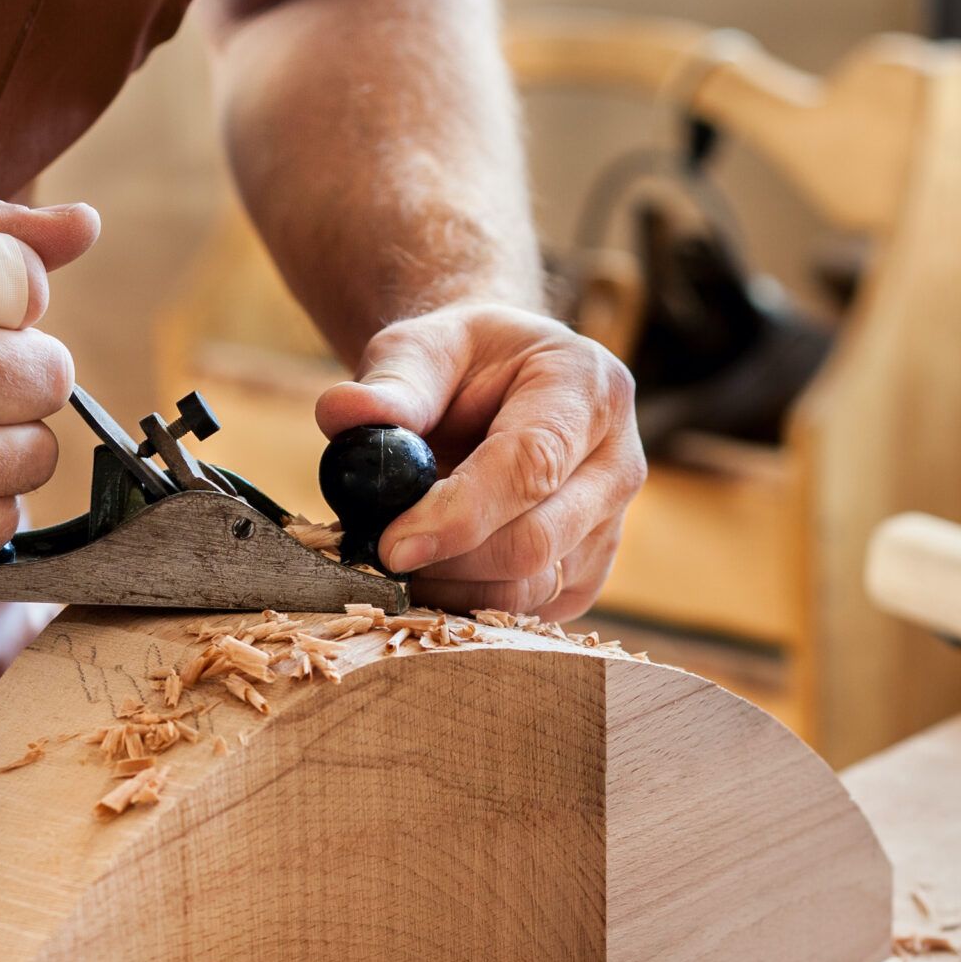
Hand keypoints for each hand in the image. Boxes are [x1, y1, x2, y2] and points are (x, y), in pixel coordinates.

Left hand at [315, 303, 642, 622]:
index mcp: (587, 388)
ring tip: (404, 557)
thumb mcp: (424, 348)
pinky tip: (435, 572)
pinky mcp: (588, 572)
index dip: (460, 515)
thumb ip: (391, 383)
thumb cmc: (462, 364)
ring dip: (453, 588)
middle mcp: (617, 461)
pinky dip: (469, 604)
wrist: (499, 385)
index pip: (531, 465)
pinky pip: (529, 613)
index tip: (392, 546)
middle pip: (536, 541)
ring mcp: (610, 525)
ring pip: (531, 589)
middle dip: (448, 561)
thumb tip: (343, 414)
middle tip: (381, 555)